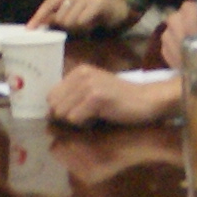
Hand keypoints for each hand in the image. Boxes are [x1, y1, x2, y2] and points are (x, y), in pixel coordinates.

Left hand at [27, 0, 135, 33]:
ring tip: (89, 21)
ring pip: (70, 21)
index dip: (39, 16)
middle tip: (82, 22)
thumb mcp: (77, 9)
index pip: (50, 2)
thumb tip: (42, 22)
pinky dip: (87, 26)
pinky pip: (81, 22)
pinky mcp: (96, 2)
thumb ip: (60, 13)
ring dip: (79, 26)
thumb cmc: (98, 10)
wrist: (123, 9)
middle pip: (60, 16)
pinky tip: (94, 21)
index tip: (30, 28)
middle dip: (69, 25)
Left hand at [49, 65, 179, 128]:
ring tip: (95, 117)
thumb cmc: (120, 101)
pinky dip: (85, 124)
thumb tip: (49, 113)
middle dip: (67, 117)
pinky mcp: (96, 97)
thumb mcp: (93, 91)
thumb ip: (73, 96)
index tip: (77, 115)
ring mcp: (88, 84)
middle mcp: (81, 74)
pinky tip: (100, 118)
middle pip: (55, 105)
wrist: (147, 100)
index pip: (51, 96)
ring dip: (77, 122)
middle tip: (87, 118)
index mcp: (78, 71)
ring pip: (63, 113)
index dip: (61, 110)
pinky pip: (75, 119)